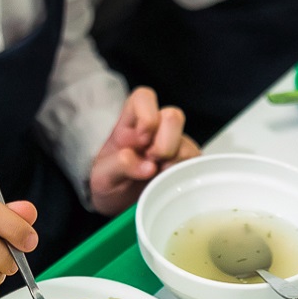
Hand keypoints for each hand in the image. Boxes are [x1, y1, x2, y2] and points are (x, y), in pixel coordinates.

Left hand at [89, 87, 198, 215]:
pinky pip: (194, 162)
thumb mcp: (103, 175)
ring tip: (156, 176)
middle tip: (151, 162)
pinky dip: (182, 174)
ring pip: (187, 143)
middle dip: (164, 145)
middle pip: (174, 116)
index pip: (144, 97)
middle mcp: (155, 127)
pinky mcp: (185, 161)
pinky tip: (167, 181)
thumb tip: (149, 166)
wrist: (116, 201)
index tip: (141, 141)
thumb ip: (120, 165)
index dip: (147, 116)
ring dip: (172, 163)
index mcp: (131, 121)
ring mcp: (173, 143)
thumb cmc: (108, 180)